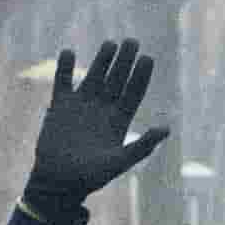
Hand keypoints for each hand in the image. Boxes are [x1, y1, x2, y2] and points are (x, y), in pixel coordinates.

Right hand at [21, 43, 170, 220]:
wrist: (58, 182)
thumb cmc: (90, 177)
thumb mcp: (120, 162)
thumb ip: (143, 146)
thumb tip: (166, 129)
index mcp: (118, 121)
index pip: (133, 92)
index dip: (141, 75)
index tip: (147, 58)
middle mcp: (102, 109)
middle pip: (117, 79)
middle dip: (124, 61)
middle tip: (132, 42)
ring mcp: (81, 105)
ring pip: (94, 75)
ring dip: (101, 60)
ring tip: (110, 44)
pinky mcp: (60, 106)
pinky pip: (63, 81)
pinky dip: (64, 67)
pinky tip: (68, 52)